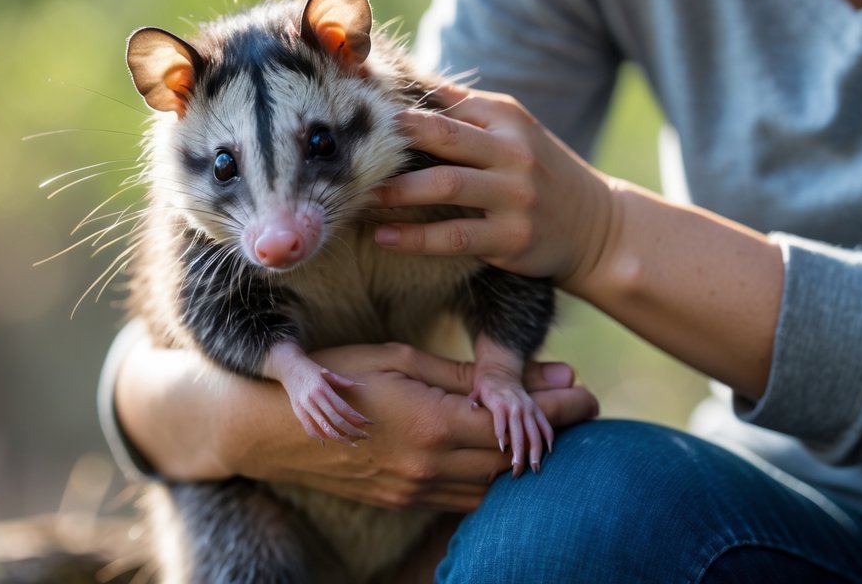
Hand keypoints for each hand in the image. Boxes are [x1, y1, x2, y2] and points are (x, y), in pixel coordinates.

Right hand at [214, 343, 597, 510]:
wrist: (274, 430)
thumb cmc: (337, 377)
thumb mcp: (400, 360)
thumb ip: (464, 376)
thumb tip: (522, 376)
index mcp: (435, 424)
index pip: (517, 424)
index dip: (559, 411)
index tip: (587, 392)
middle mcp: (432, 466)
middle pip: (514, 458)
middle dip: (554, 434)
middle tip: (582, 407)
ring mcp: (417, 491)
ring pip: (493, 484)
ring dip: (526, 459)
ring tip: (550, 430)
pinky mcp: (404, 501)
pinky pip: (464, 498)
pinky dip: (492, 479)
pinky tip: (502, 456)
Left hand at [373, 84, 615, 289]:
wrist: (599, 227)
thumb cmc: (540, 172)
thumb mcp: (514, 130)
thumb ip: (464, 108)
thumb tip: (406, 77)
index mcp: (508, 118)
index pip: (447, 101)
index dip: (401, 99)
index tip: (358, 101)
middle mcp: (513, 152)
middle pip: (445, 135)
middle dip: (396, 136)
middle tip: (352, 143)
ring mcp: (514, 196)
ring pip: (445, 186)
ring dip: (397, 192)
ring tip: (360, 196)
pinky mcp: (511, 238)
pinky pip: (453, 236)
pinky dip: (413, 237)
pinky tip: (382, 237)